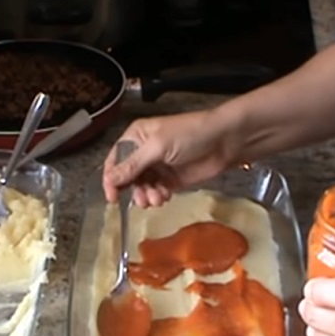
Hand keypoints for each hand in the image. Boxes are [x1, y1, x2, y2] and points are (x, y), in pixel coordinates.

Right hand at [102, 110, 241, 206]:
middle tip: (142, 200)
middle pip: (128, 177)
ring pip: (142, 186)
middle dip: (133, 189)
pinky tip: (165, 196)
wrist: (225, 140)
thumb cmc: (190, 135)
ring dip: (146, 195)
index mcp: (136, 137)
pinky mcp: (172, 179)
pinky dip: (158, 196)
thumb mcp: (157, 147)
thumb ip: (132, 165)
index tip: (112, 197)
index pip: (115, 160)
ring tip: (157, 199)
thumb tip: (109, 180)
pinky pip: (157, 191)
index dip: (111, 179)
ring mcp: (158, 166)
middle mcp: (144, 152)